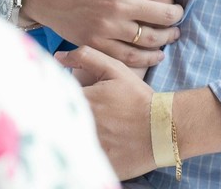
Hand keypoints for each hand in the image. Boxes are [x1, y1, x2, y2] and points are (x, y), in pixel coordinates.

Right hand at [21, 0, 181, 67]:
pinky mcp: (99, 43)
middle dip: (178, 12)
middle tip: (177, 12)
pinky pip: (131, 57)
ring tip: (172, 34)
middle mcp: (122, 4)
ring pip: (152, 39)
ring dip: (168, 37)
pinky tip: (156, 54)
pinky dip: (149, 58)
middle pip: (167, 14)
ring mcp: (110, 27)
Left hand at [56, 46, 156, 179]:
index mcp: (84, 100)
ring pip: (69, 142)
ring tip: (84, 132)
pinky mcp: (100, 164)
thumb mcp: (115, 69)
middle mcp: (84, 124)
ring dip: (71, 137)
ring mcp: (92, 146)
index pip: (56, 97)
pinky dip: (83, 155)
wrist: (164, 128)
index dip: (58, 98)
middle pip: (59, 120)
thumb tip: (58, 55)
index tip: (64, 99)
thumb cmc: (138, 97)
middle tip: (76, 117)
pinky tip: (93, 148)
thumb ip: (86, 57)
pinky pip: (83, 162)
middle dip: (63, 117)